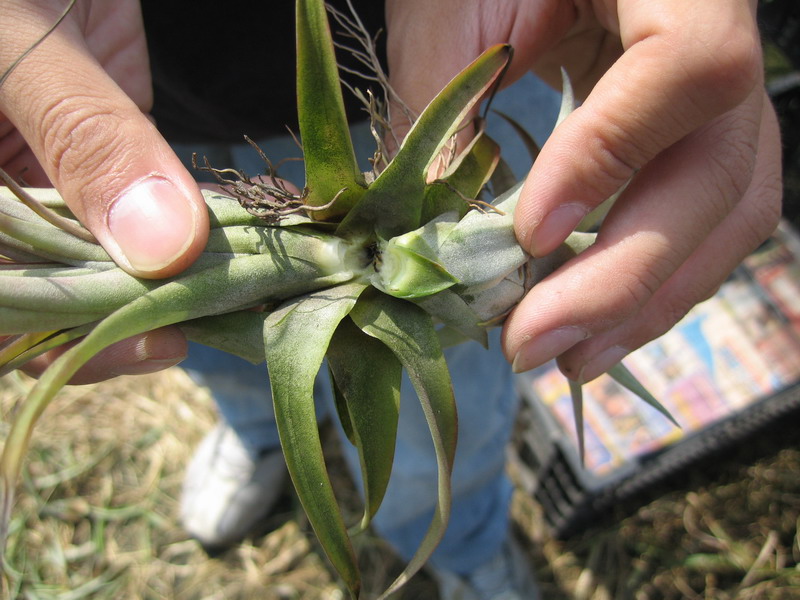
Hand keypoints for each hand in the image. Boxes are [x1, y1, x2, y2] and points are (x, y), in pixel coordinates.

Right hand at [0, 0, 208, 379]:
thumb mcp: (17, 40)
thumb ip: (85, 140)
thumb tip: (163, 248)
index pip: (7, 311)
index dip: (71, 343)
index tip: (162, 339)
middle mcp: (4, 204)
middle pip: (61, 295)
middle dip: (141, 312)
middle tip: (223, 311)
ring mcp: (47, 171)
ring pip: (106, 255)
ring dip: (173, 271)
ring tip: (240, 282)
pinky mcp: (96, 141)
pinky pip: (138, 201)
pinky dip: (183, 218)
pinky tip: (229, 233)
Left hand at [386, 0, 781, 380]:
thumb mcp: (453, 11)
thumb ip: (446, 107)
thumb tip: (435, 241)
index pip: (683, 66)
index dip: (611, 156)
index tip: (529, 233)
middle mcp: (724, 35)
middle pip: (717, 172)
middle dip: (623, 277)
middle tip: (535, 343)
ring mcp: (726, 98)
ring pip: (728, 216)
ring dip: (646, 303)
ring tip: (568, 358)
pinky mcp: (704, 141)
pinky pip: (707, 224)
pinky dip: (654, 285)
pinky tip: (598, 326)